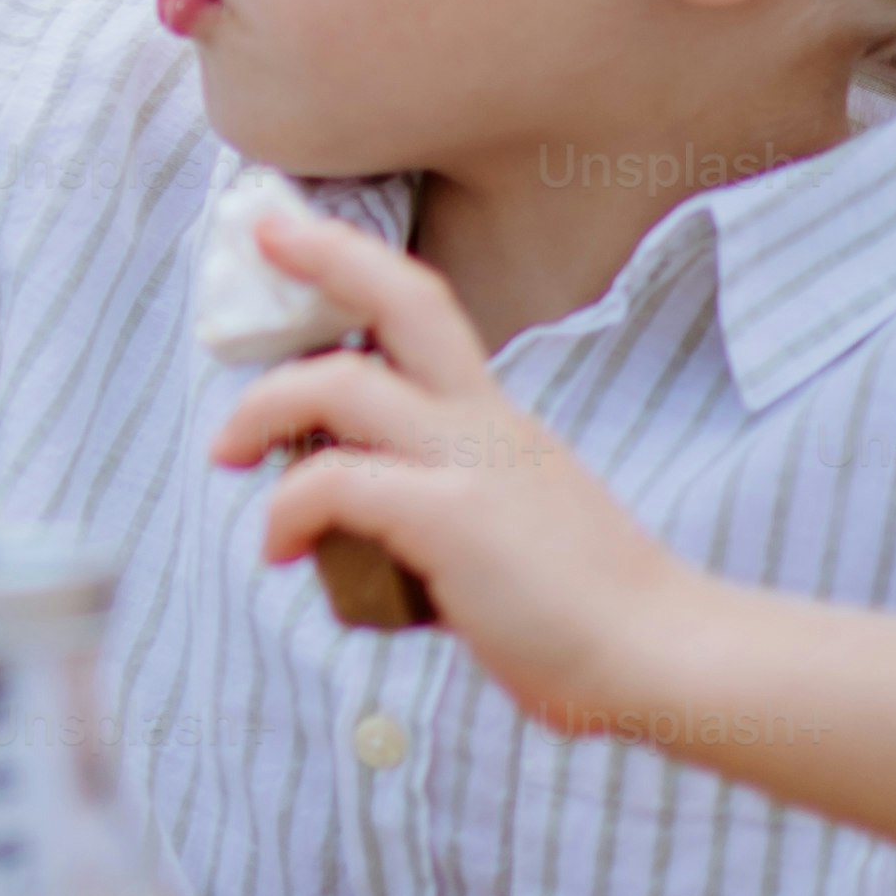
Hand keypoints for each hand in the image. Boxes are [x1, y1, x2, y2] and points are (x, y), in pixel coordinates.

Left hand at [209, 213, 705, 734]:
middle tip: (260, 242)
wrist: (668, 657)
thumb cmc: (596, 614)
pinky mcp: (454, 518)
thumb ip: (458, 508)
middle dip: (327, 256)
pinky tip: (278, 548)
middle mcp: (488, 425)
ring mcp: (472, 465)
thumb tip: (393, 539)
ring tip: (227, 454)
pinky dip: (286, 509)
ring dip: (261, 409)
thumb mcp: (521, 526)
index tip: (298, 238)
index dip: (361, 265)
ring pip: (341, 385)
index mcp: (501, 424)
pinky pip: (335, 484)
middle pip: (406, 300)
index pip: (431, 314)